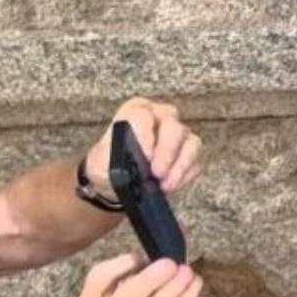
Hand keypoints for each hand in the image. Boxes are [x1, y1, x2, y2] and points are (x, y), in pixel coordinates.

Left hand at [83, 98, 204, 198]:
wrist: (117, 182)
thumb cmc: (109, 166)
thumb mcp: (100, 162)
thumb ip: (112, 160)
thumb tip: (129, 164)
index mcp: (135, 112)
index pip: (143, 114)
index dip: (145, 135)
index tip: (144, 156)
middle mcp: (160, 117)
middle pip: (172, 125)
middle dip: (167, 151)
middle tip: (157, 172)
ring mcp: (179, 134)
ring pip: (191, 142)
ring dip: (179, 165)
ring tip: (164, 183)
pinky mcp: (190, 153)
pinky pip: (196, 162)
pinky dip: (184, 176)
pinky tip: (170, 185)